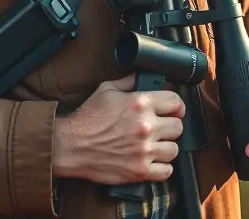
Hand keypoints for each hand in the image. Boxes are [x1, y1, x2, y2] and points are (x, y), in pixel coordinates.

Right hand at [52, 73, 184, 184]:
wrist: (70, 145)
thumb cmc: (86, 118)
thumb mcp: (106, 89)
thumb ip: (129, 81)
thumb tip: (145, 77)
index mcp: (140, 103)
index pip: (176, 102)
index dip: (176, 106)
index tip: (174, 110)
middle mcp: (146, 126)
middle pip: (178, 127)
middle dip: (170, 126)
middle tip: (161, 128)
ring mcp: (144, 150)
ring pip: (174, 149)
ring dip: (166, 147)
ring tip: (155, 145)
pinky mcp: (139, 170)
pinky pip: (166, 171)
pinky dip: (162, 168)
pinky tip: (153, 161)